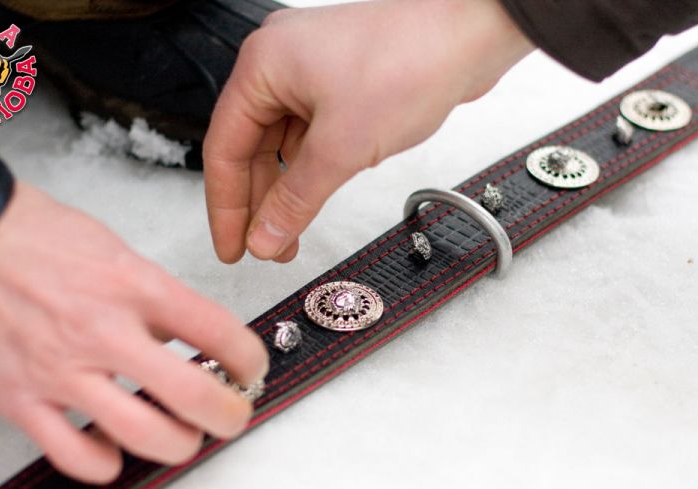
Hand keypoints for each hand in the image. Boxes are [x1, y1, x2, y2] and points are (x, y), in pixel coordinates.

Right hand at [0, 182, 267, 482]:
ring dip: (180, 444)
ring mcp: (61, 370)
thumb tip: (182, 334)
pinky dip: (105, 462)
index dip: (251, 361)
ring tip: (182, 435)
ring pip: (146, 436)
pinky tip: (111, 449)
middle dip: (232, 415)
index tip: (250, 368)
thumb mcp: (109, 246)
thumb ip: (149, 295)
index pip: (222, 334)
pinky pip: (75, 455)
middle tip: (233, 414)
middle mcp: (105, 331)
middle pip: (197, 397)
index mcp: (134, 285)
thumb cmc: (24, 230)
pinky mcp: (18, 398)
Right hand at [203, 0, 532, 262]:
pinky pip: (313, 136)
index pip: (224, 148)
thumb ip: (296, 199)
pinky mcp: (343, 84)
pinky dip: (312, 171)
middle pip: (252, 148)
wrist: (472, 31)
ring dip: (287, 191)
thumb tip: (265, 238)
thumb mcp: (342, 147)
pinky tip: (312, 200)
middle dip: (258, 203)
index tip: (231, 249)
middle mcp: (281, 65)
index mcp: (263, 66)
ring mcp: (313, 73)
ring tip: (289, 237)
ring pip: (284, 145)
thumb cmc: (410, 61)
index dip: (226, 207)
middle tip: (263, 249)